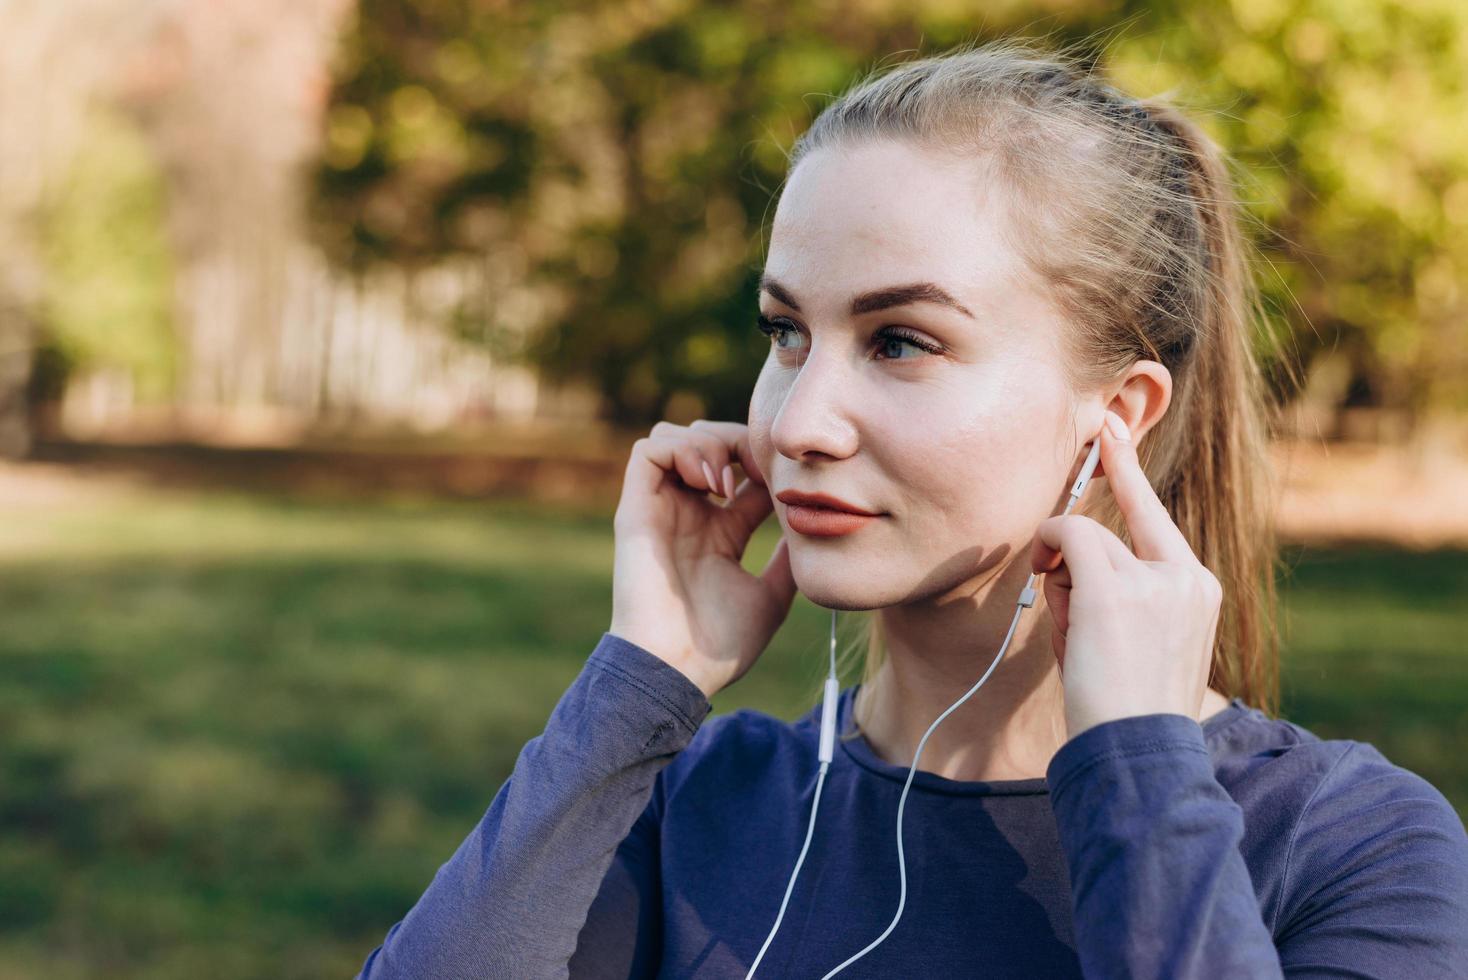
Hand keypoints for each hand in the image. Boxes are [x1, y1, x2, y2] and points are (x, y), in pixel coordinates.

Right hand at [609, 419, 797, 699]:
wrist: (676, 669)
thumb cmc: (718, 646)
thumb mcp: (772, 597)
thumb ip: (786, 561)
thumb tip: (812, 529)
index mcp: (719, 533)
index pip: (743, 473)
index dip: (766, 462)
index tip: (790, 480)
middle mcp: (688, 515)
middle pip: (710, 443)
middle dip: (740, 442)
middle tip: (763, 469)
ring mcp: (661, 510)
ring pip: (678, 437)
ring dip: (710, 443)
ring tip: (730, 482)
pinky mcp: (636, 509)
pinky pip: (649, 449)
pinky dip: (683, 450)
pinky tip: (711, 484)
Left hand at [1029, 410, 1222, 740]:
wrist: (1140, 752)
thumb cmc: (1126, 706)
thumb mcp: (1133, 641)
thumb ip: (1114, 593)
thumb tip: (1062, 554)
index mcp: (1198, 588)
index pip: (1155, 516)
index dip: (1126, 470)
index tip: (1109, 430)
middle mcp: (1186, 575)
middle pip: (1110, 530)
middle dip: (1074, 560)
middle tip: (1067, 602)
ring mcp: (1154, 578)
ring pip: (1082, 537)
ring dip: (1059, 576)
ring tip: (1073, 633)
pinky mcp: (1114, 585)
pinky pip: (1065, 534)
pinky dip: (1046, 547)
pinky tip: (1047, 581)